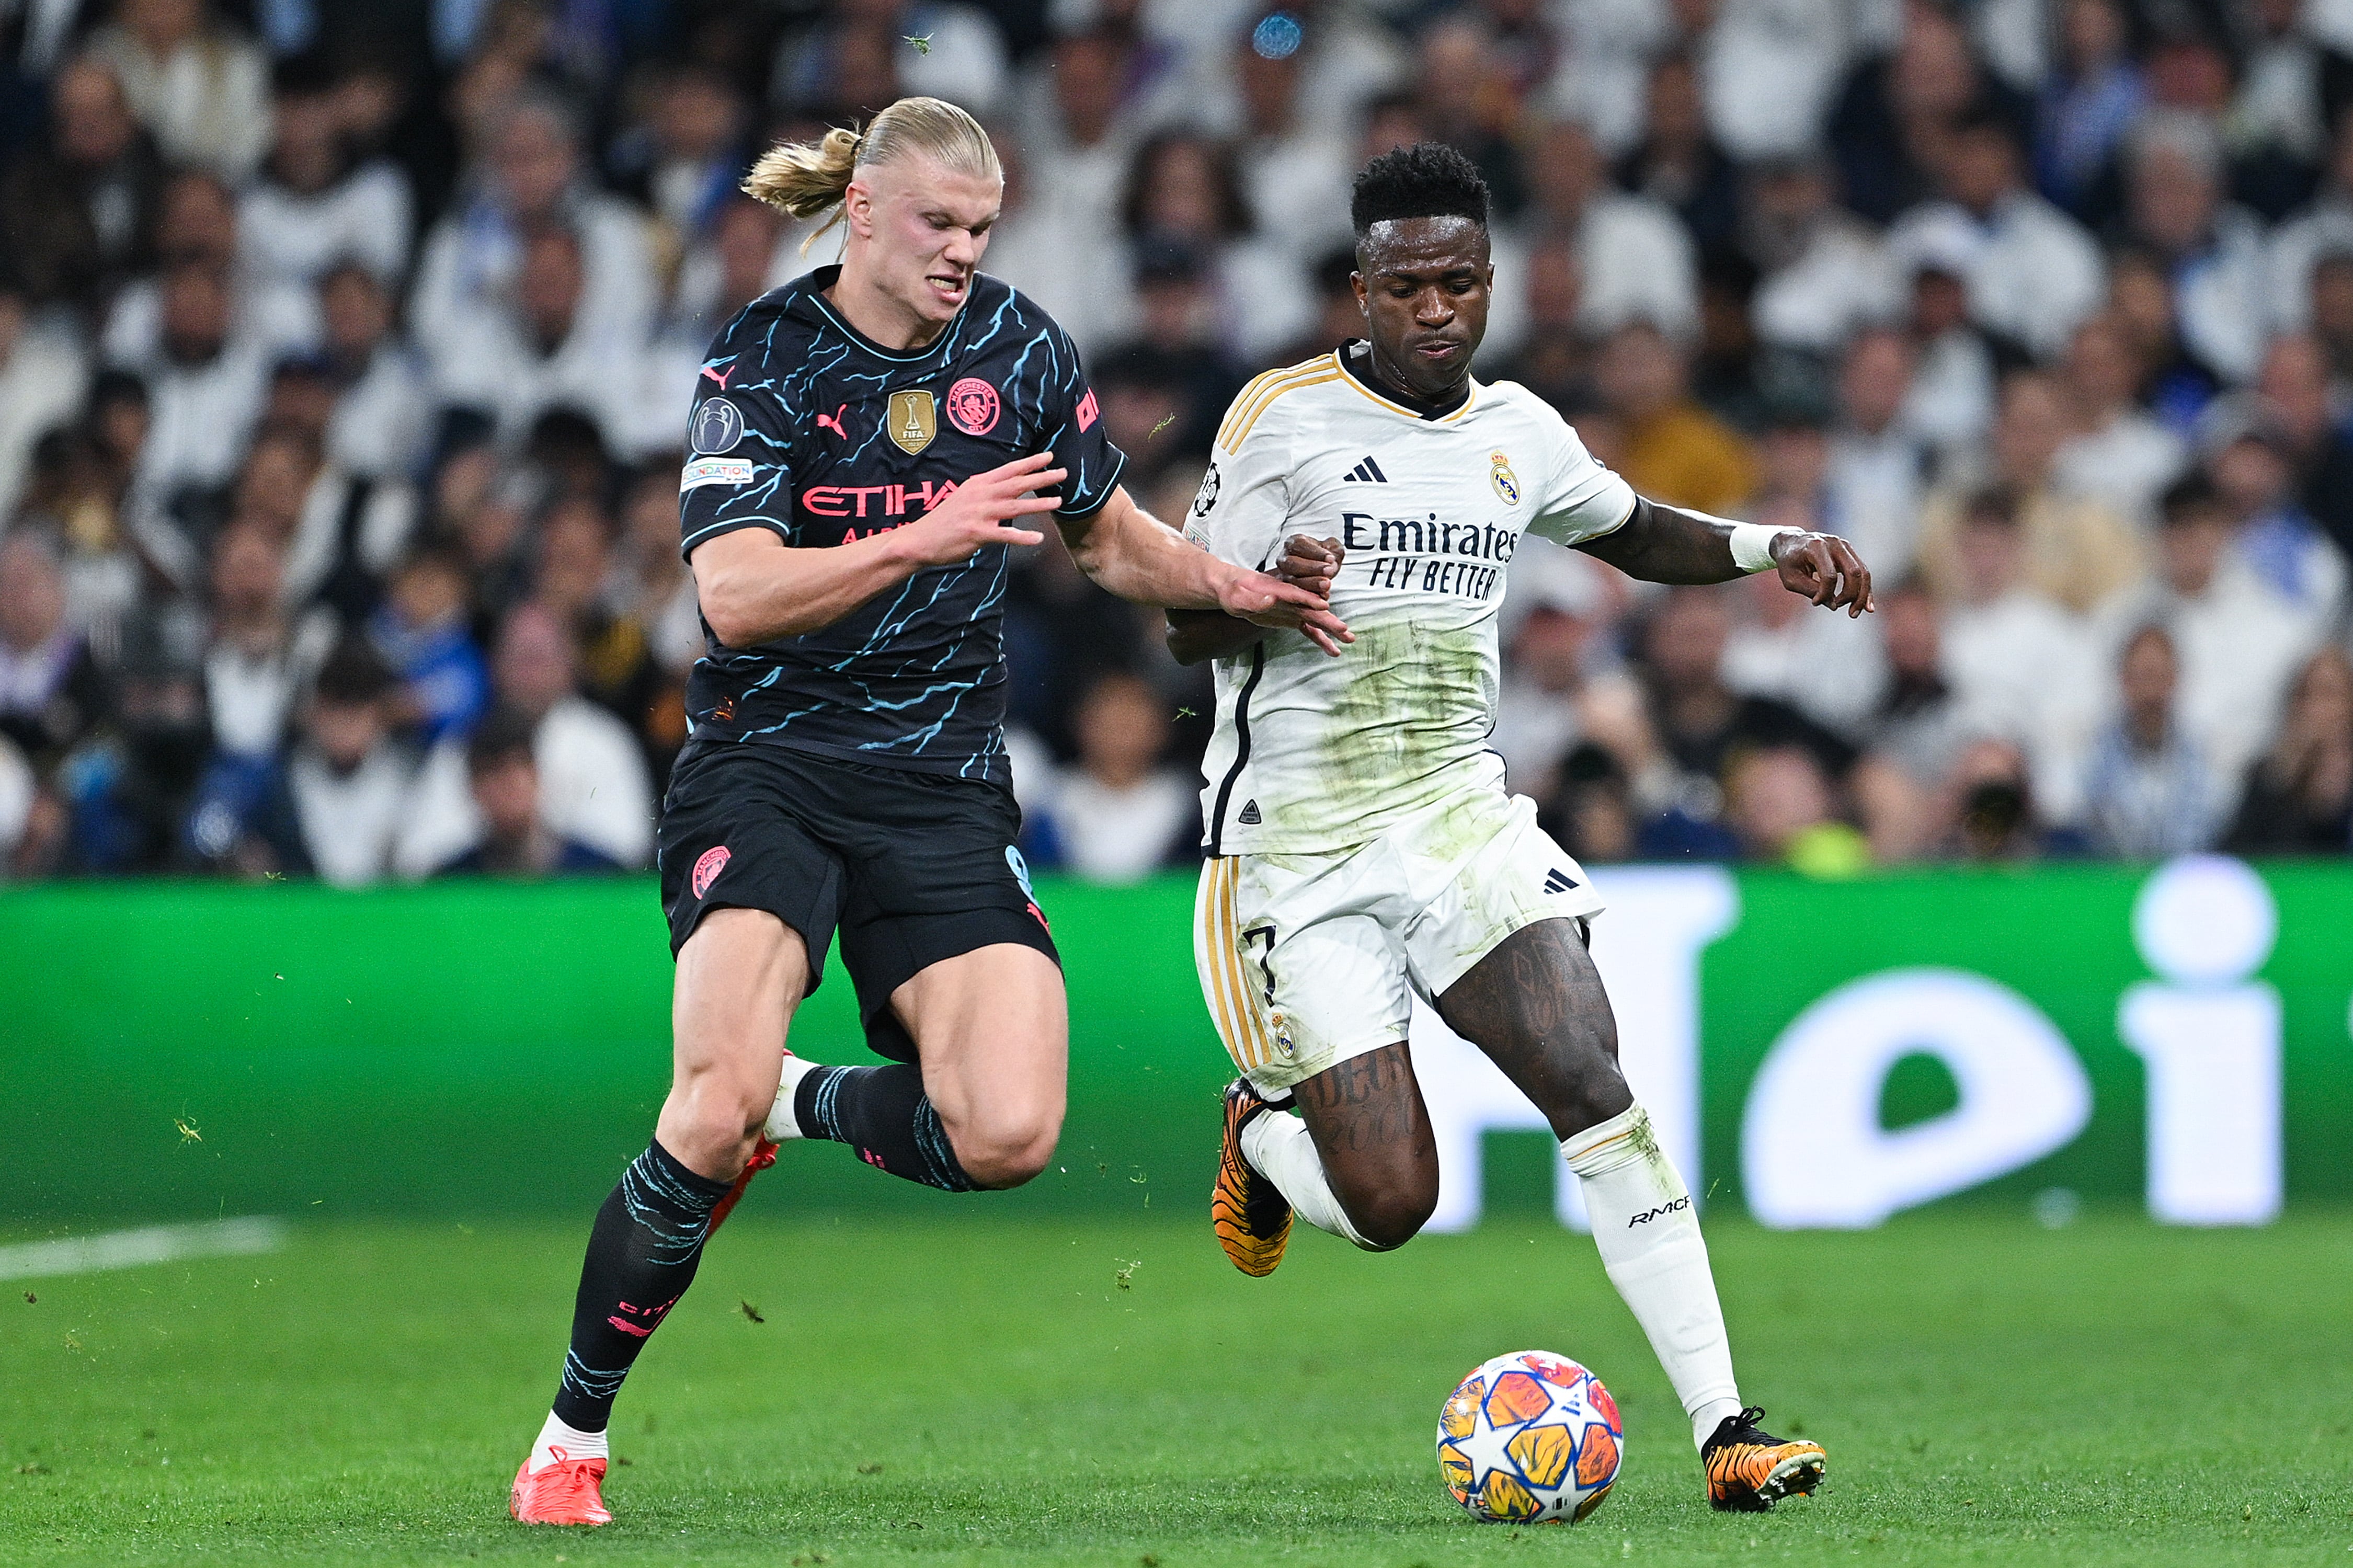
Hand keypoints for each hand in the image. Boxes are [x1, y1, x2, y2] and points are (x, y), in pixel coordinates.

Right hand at [894, 452, 1063, 566]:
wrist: (920, 539)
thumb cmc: (944, 520)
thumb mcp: (964, 497)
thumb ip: (985, 491)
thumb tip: (1006, 489)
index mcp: (978, 484)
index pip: (1009, 469)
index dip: (1031, 462)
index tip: (1050, 456)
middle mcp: (980, 495)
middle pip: (1017, 483)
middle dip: (1042, 477)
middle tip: (1064, 473)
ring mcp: (979, 514)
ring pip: (1015, 506)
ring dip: (1039, 503)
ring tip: (1058, 501)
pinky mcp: (977, 534)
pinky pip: (1005, 535)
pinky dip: (1023, 537)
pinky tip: (1038, 538)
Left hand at [1217, 568, 1353, 655]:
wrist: (1233, 592)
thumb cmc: (1233, 591)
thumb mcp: (1237, 596)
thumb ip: (1253, 599)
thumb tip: (1270, 599)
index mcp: (1279, 590)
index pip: (1297, 594)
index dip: (1310, 599)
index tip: (1324, 604)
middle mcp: (1292, 599)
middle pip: (1313, 609)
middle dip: (1328, 619)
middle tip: (1344, 630)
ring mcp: (1294, 609)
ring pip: (1316, 620)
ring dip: (1332, 630)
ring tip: (1350, 640)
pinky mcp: (1293, 619)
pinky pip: (1310, 630)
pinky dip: (1322, 640)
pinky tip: (1334, 651)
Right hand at [1275, 534, 1342, 600]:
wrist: (1323, 572)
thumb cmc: (1325, 558)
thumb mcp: (1332, 548)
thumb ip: (1333, 549)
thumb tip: (1331, 559)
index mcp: (1293, 543)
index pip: (1299, 546)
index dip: (1315, 553)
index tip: (1330, 558)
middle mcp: (1285, 559)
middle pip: (1292, 563)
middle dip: (1312, 568)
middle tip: (1328, 570)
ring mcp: (1283, 576)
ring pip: (1291, 581)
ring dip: (1310, 584)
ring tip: (1326, 584)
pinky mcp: (1287, 592)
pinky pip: (1295, 595)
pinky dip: (1309, 597)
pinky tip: (1322, 595)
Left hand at [1772, 530, 1873, 617]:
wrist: (1790, 542)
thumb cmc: (1788, 562)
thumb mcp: (1791, 579)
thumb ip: (1811, 591)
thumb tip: (1834, 605)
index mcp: (1816, 547)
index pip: (1829, 575)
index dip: (1825, 593)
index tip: (1815, 602)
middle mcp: (1833, 543)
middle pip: (1853, 572)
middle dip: (1852, 595)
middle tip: (1848, 613)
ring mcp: (1844, 545)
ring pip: (1862, 571)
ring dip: (1862, 595)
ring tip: (1855, 613)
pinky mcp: (1849, 551)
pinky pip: (1862, 570)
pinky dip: (1865, 588)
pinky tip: (1867, 606)